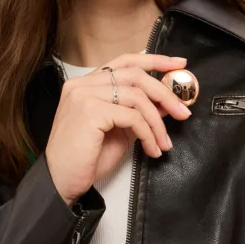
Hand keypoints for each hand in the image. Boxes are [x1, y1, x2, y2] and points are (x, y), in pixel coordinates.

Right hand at [45, 53, 192, 206]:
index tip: (179, 65)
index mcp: (86, 84)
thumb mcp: (119, 131)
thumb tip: (166, 103)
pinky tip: (151, 149)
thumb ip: (138, 113)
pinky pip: (132, 117)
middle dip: (165, 94)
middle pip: (135, 75)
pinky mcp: (90, 112)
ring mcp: (84, 96)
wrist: (61, 182)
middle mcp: (82, 84)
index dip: (155, 61)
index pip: (125, 62)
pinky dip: (148, 134)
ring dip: (158, 122)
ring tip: (164, 143)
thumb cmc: (86, 159)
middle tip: (183, 113)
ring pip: (137, 97)